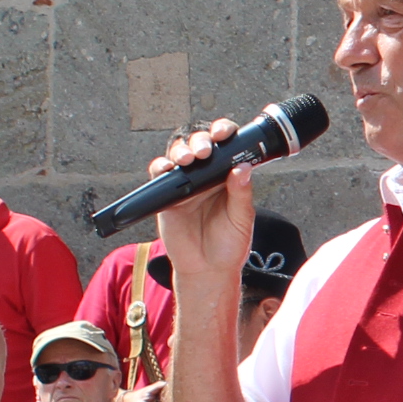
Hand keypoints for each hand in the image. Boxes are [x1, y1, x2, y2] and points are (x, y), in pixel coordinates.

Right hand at [149, 120, 255, 294]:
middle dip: (200, 139)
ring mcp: (185, 184)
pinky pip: (159, 174)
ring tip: (187, 159)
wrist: (208, 269)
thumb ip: (241, 194)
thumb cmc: (229, 244)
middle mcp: (206, 175)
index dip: (224, 132)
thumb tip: (242, 168)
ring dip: (181, 150)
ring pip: (178, 154)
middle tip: (205, 150)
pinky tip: (168, 168)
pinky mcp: (166, 196)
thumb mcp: (241, 219)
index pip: (226, 145)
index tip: (224, 132)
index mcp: (228, 175)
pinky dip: (161, 167)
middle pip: (199, 143)